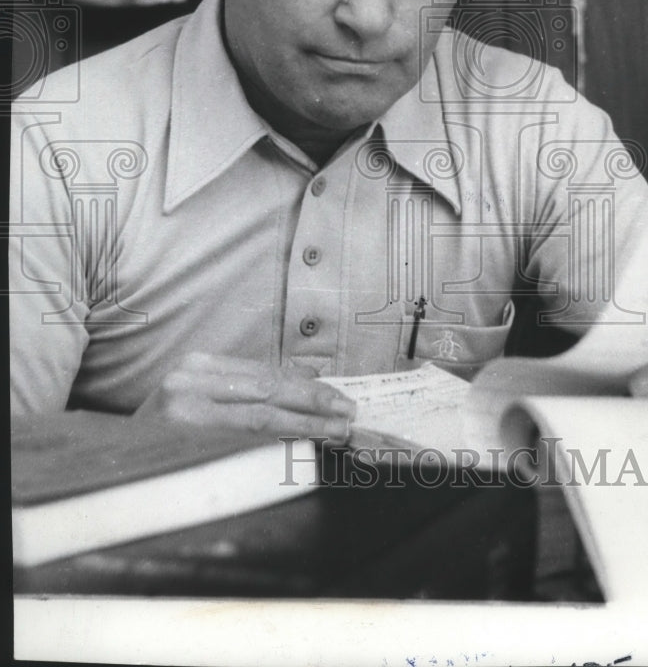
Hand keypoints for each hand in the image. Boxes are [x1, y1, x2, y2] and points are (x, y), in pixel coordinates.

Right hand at [135, 351, 355, 443]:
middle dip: (315, 403)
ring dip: (307, 425)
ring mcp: (184, 413)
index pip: (265, 374)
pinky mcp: (183, 445)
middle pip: (268, 391)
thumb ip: (245, 391)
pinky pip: (243, 446)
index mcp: (196, 366)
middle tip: (349, 413)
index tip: (338, 395)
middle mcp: (188, 382)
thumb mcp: (199, 399)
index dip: (307, 386)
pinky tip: (306, 450)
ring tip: (339, 431)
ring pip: (261, 418)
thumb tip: (306, 383)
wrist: (112, 467)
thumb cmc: (163, 436)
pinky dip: (280, 447)